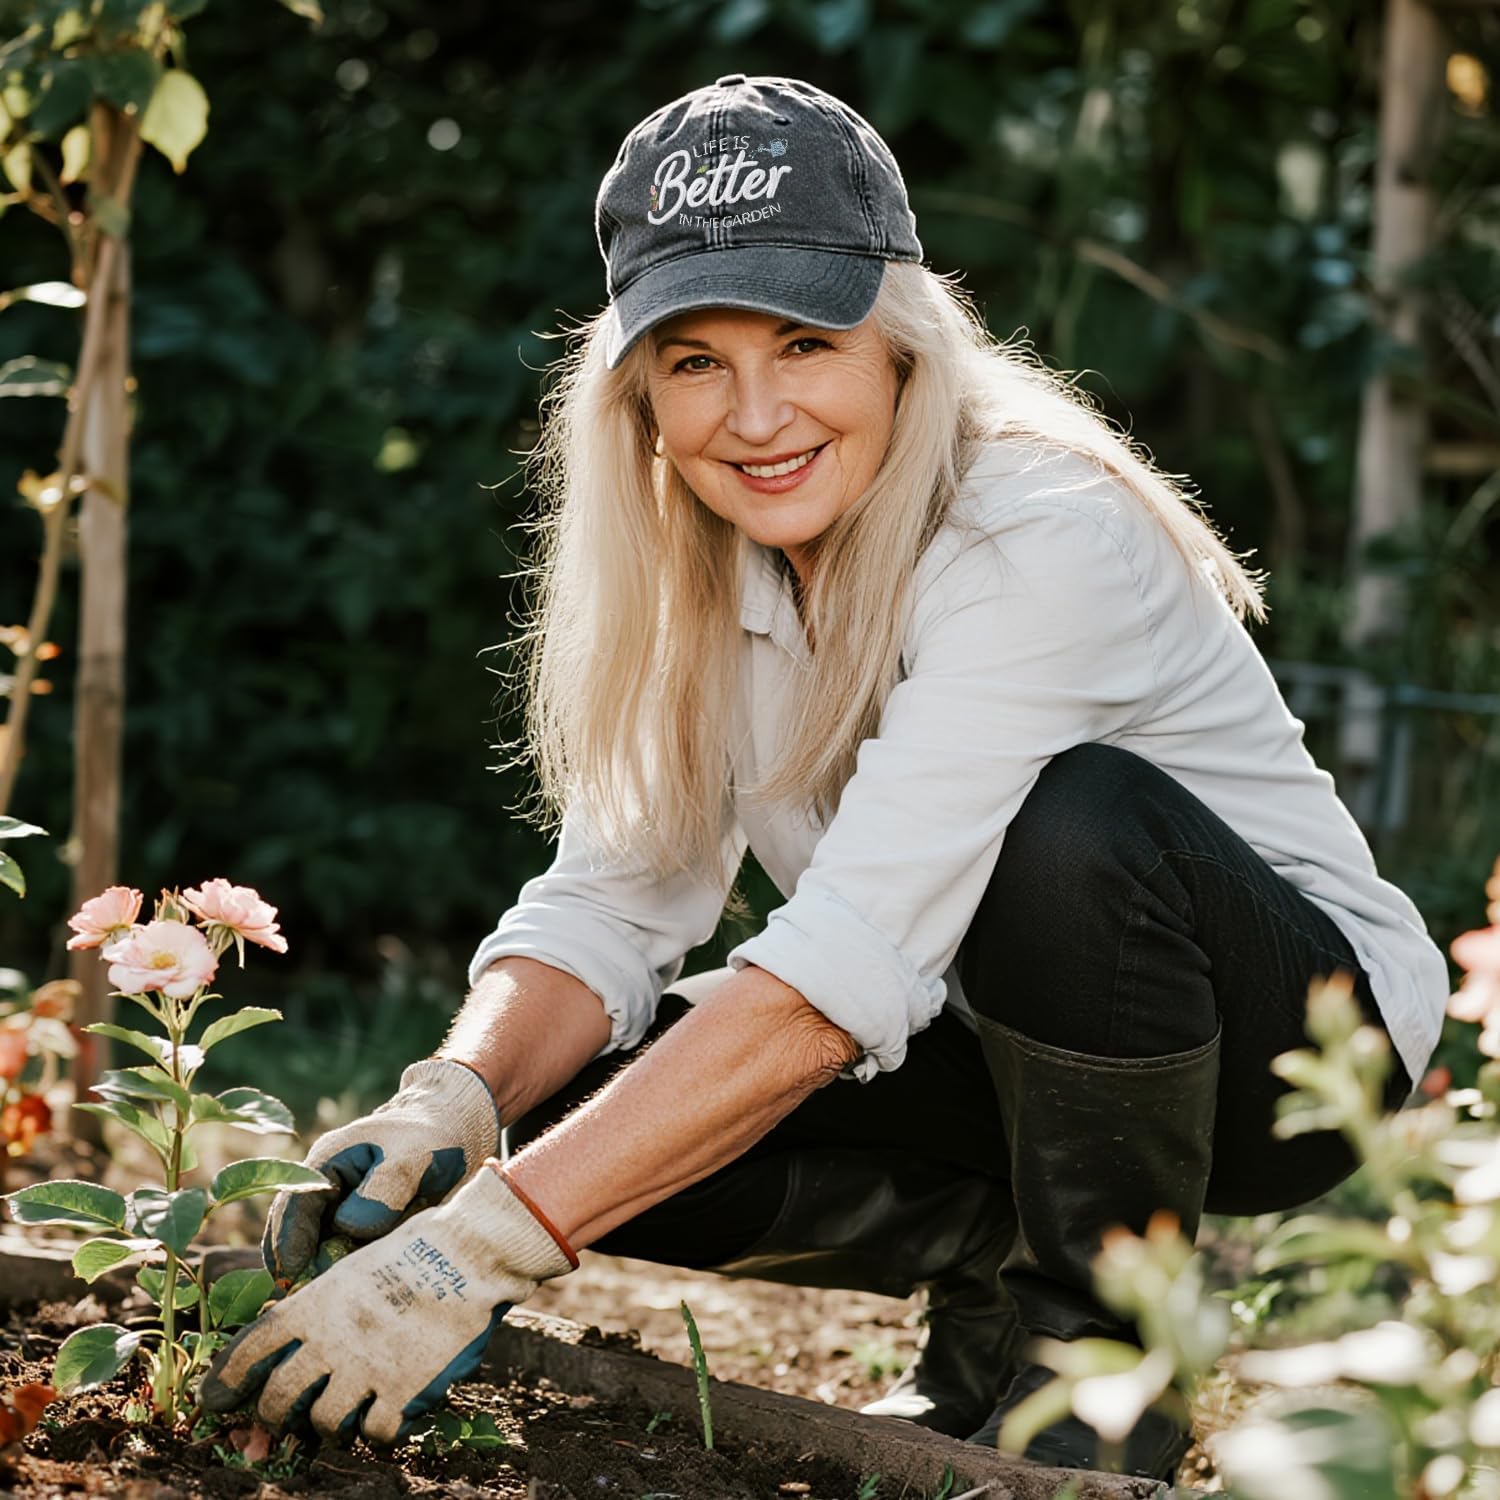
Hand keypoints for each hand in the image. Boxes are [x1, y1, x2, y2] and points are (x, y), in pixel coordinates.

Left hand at [203, 1163, 575, 1440]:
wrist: (471, 1254)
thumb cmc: (413, 1253)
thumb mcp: (352, 1270)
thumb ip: (318, 1311)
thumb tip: (288, 1351)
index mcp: (316, 1304)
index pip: (250, 1349)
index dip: (226, 1380)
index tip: (214, 1401)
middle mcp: (333, 1340)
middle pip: (278, 1401)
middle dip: (272, 1419)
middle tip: (281, 1423)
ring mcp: (368, 1369)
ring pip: (324, 1425)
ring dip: (331, 1425)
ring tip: (346, 1412)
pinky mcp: (405, 1392)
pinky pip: (376, 1436)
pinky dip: (380, 1430)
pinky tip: (390, 1411)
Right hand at [262, 1058, 500, 1284]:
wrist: (458, 1132)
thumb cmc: (432, 1136)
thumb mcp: (412, 1157)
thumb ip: (383, 1190)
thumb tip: (348, 1229)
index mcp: (325, 1166)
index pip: (293, 1211)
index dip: (290, 1249)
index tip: (294, 1285)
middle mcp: (327, 1193)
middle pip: (300, 1241)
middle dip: (308, 1272)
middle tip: (326, 1302)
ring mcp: (344, 1214)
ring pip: (325, 1255)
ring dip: (335, 1276)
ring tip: (353, 1297)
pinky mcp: (365, 1233)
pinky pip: (352, 1260)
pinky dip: (358, 1275)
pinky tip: (376, 1287)